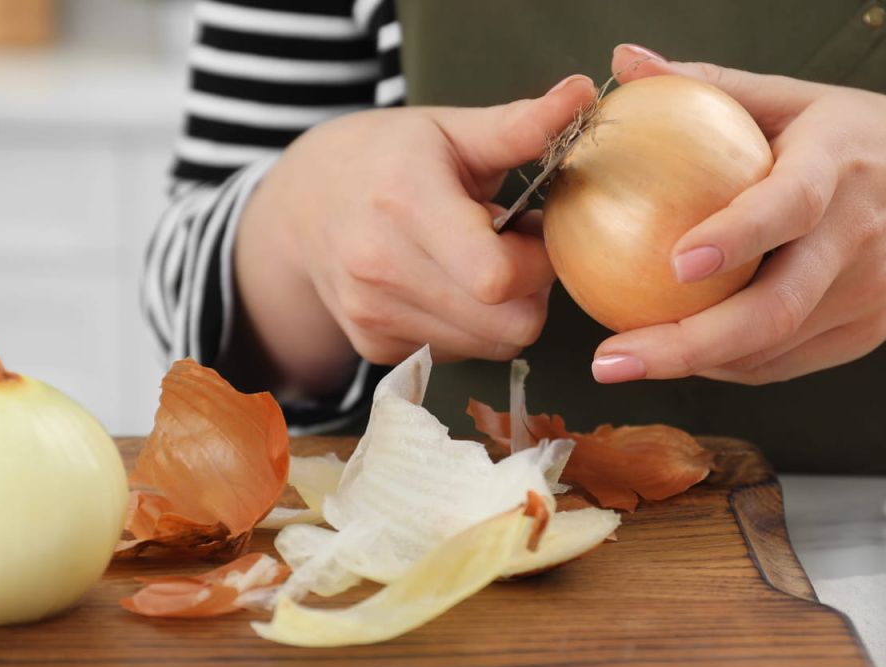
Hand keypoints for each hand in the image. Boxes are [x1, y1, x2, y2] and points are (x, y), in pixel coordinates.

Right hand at [235, 75, 595, 392]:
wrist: (303, 206)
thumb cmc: (385, 158)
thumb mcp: (449, 130)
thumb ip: (518, 126)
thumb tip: (582, 93)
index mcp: (406, 204)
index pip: (499, 277)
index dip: (539, 261)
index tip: (533, 229)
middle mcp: (380, 268)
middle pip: (509, 325)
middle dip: (531, 290)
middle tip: (514, 247)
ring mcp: (373, 315)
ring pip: (491, 347)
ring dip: (504, 311)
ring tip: (479, 261)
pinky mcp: (375, 348)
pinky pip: (458, 354)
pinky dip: (471, 326)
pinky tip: (451, 284)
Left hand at [590, 44, 885, 385]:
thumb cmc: (866, 140)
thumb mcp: (800, 99)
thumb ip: (711, 85)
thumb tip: (625, 63)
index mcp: (838, 169)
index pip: (789, 208)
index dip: (735, 239)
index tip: (675, 263)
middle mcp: (856, 239)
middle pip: (775, 310)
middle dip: (687, 344)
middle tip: (611, 360)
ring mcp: (865, 296)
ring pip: (771, 348)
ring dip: (693, 363)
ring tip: (623, 362)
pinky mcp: (863, 334)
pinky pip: (782, 364)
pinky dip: (725, 364)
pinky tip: (677, 356)